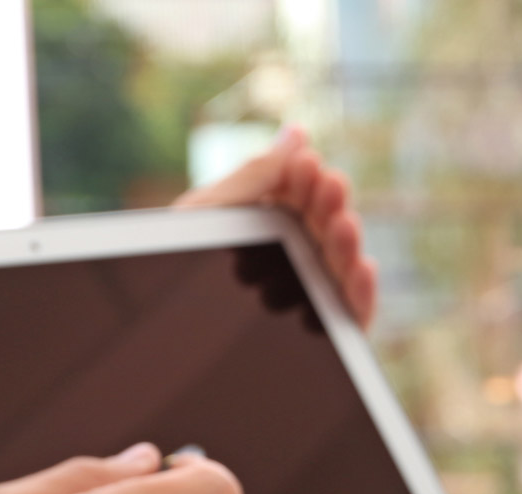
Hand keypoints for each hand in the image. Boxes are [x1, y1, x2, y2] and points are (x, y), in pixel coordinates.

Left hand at [175, 125, 377, 327]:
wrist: (156, 325)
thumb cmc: (174, 263)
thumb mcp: (210, 213)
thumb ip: (255, 176)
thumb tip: (299, 132)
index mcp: (268, 226)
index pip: (305, 198)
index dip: (310, 178)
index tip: (307, 164)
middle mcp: (292, 261)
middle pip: (327, 231)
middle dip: (330, 206)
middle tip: (330, 186)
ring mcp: (308, 297)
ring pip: (343, 269)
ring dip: (347, 242)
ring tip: (343, 225)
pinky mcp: (321, 334)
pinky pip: (352, 316)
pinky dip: (365, 293)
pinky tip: (364, 268)